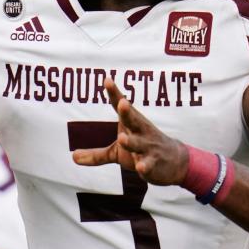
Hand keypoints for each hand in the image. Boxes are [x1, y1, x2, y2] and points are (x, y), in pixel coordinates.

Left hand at [72, 78, 188, 185]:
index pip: (121, 108)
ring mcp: (148, 148)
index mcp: (132, 125)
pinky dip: (144, 166)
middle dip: (128, 112)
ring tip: (122, 138)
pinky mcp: (154, 164)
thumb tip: (72, 157)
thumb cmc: (143, 152)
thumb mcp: (118, 154)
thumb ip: (96, 155)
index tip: (107, 80)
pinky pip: (148, 165)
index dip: (114, 94)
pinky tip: (140, 168)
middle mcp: (141, 132)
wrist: (176, 163)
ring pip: (138, 143)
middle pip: (134, 120)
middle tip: (122, 103)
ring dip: (131, 141)